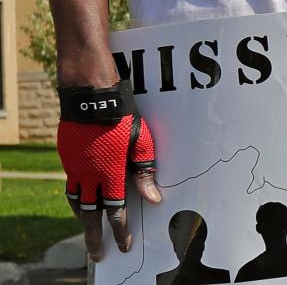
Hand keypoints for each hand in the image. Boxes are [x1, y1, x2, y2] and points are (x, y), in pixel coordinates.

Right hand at [57, 83, 161, 261]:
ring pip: (77, 202)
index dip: (120, 230)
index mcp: (111, 173)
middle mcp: (90, 175)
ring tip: (88, 230)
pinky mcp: (67, 159)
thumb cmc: (123, 117)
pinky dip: (76, 199)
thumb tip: (154, 199)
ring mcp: (75, 168)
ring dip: (83, 219)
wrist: (92, 98)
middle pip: (91, 214)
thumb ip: (145, 172)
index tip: (124, 245)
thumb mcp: (142, 142)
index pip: (115, 210)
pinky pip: (70, 186)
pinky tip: (80, 201)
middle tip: (97, 253)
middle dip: (94, 236)